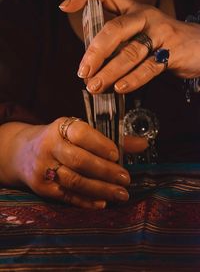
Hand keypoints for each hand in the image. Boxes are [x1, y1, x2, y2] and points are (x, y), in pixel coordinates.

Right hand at [1, 118, 130, 208]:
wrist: (23, 153)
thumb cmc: (60, 140)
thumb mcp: (78, 133)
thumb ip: (111, 139)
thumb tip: (143, 144)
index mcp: (60, 128)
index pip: (81, 133)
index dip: (100, 144)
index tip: (117, 155)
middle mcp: (49, 146)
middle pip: (79, 160)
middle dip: (105, 171)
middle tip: (126, 179)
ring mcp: (43, 168)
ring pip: (74, 180)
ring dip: (100, 189)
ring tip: (121, 194)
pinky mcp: (41, 187)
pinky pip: (66, 196)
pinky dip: (86, 201)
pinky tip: (102, 203)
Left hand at [60, 0, 199, 92]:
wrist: (198, 46)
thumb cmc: (162, 42)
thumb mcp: (139, 34)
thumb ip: (118, 44)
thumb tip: (92, 63)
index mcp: (134, 10)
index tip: (64, 6)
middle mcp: (145, 17)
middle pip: (115, 29)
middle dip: (95, 51)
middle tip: (83, 71)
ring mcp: (160, 33)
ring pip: (130, 52)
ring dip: (110, 72)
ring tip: (95, 86)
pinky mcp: (171, 52)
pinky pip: (148, 67)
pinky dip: (133, 79)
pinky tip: (120, 88)